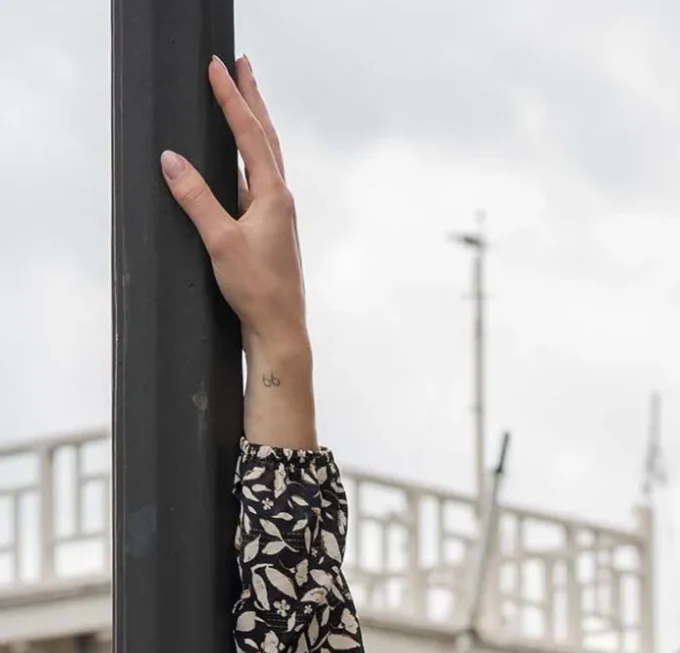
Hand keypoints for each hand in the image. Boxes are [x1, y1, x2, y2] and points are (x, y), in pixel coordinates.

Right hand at [160, 56, 315, 445]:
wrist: (280, 332)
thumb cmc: (258, 291)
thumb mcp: (220, 241)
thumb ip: (196, 198)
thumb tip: (171, 160)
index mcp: (273, 195)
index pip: (250, 134)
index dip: (232, 98)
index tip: (218, 67)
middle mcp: (279, 200)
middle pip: (264, 136)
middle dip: (251, 99)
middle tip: (241, 65)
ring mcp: (275, 215)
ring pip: (263, 158)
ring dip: (251, 125)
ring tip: (241, 99)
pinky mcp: (267, 231)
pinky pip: (256, 182)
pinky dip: (247, 160)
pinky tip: (236, 161)